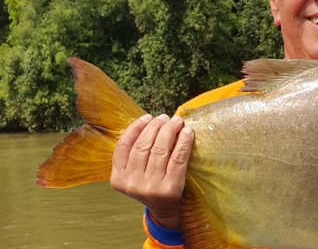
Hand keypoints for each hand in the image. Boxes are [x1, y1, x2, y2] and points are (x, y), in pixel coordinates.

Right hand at [110, 114, 193, 228]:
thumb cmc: (150, 185)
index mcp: (118, 178)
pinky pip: (178, 158)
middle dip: (156, 126)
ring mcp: (151, 186)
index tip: (148, 117)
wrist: (165, 211)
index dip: (136, 127)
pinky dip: (183, 142)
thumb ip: (134, 154)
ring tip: (176, 121)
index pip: (124, 145)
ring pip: (160, 149)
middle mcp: (132, 183)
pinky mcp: (170, 187)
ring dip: (169, 130)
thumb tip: (149, 122)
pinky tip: (187, 133)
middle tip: (166, 117)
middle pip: (143, 145)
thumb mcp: (134, 174)